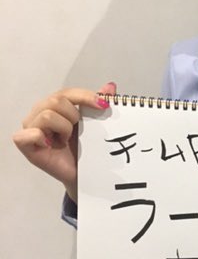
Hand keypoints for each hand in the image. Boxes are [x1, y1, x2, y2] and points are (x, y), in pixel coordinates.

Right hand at [13, 82, 116, 201]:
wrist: (83, 172)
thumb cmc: (84, 148)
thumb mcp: (95, 123)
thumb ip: (100, 103)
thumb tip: (110, 86)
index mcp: (55, 105)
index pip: (67, 92)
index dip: (86, 97)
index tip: (103, 106)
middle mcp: (40, 113)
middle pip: (56, 100)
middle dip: (73, 116)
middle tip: (77, 131)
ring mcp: (30, 128)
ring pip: (47, 115)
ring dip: (63, 129)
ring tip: (65, 139)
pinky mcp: (25, 144)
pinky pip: (29, 133)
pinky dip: (42, 137)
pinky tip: (51, 144)